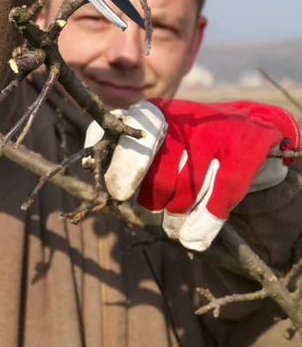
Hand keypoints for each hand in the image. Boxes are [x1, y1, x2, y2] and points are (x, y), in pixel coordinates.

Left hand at [84, 99, 299, 250]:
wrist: (246, 123)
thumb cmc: (188, 139)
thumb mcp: (158, 135)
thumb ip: (128, 152)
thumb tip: (103, 181)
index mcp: (156, 112)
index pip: (128, 136)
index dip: (121, 166)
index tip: (117, 193)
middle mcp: (184, 121)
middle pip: (159, 176)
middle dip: (152, 201)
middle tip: (151, 211)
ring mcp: (213, 136)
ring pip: (185, 194)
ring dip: (177, 216)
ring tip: (174, 224)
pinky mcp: (240, 153)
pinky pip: (217, 200)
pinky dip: (204, 225)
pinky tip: (194, 238)